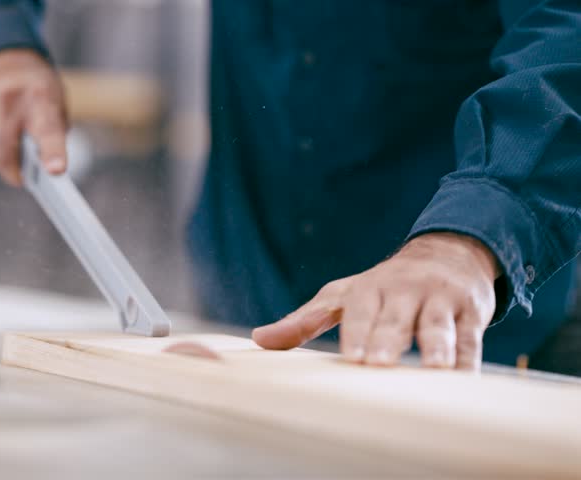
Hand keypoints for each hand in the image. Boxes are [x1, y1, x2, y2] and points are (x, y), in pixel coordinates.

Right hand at [0, 49, 67, 185]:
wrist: (2, 54)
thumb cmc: (36, 84)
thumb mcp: (57, 101)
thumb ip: (54, 133)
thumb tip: (46, 169)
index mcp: (41, 98)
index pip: (48, 131)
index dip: (52, 153)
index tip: (55, 171)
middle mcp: (11, 100)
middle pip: (6, 151)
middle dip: (14, 171)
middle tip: (23, 178)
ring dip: (2, 161)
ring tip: (13, 156)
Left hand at [252, 232, 499, 369]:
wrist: (448, 253)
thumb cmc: (384, 286)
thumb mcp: (343, 296)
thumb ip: (304, 320)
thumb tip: (259, 340)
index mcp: (370, 288)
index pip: (360, 310)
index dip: (357, 331)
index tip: (351, 356)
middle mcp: (405, 291)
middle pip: (396, 318)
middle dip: (389, 339)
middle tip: (380, 363)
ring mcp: (440, 300)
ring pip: (438, 324)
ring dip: (436, 345)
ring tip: (435, 368)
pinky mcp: (471, 311)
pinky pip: (471, 335)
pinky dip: (469, 355)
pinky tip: (464, 376)